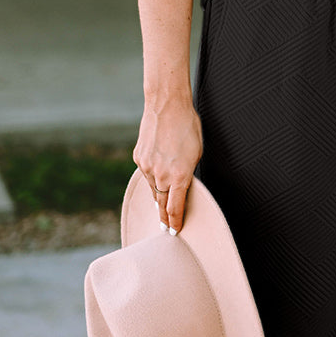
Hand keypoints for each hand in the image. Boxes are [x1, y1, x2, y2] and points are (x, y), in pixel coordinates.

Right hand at [133, 97, 203, 234]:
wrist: (167, 106)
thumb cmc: (188, 127)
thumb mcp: (196, 154)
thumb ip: (188, 174)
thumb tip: (181, 187)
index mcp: (180, 177)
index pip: (175, 209)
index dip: (175, 222)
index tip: (175, 230)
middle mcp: (161, 175)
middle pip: (161, 204)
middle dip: (164, 216)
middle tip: (166, 227)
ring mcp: (147, 167)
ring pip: (153, 189)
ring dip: (158, 196)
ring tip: (161, 205)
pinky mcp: (139, 158)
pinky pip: (146, 174)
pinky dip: (152, 178)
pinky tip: (156, 177)